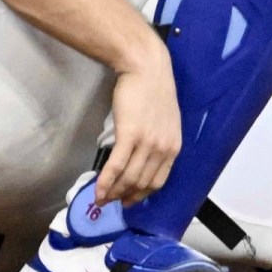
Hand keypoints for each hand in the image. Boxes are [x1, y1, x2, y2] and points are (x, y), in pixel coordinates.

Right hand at [96, 43, 182, 207]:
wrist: (146, 68)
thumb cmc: (154, 91)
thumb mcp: (166, 121)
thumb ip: (159, 142)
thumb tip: (144, 160)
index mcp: (174, 147)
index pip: (158, 182)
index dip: (141, 195)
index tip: (129, 200)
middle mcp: (163, 148)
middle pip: (141, 183)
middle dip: (124, 197)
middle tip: (111, 202)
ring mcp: (147, 143)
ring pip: (128, 178)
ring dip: (113, 193)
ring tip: (101, 199)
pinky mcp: (129, 136)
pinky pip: (116, 167)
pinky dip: (105, 182)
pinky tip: (97, 191)